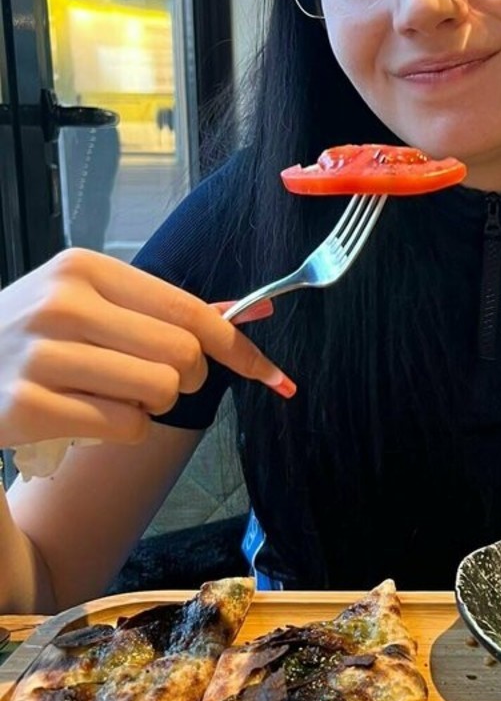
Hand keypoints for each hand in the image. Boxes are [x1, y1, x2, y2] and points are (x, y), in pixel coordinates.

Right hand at [0, 249, 294, 450]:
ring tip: (107, 392)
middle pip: (183, 355)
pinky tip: (84, 415)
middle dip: (184, 378)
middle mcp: (62, 304)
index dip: (238, 347)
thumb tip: (251, 313)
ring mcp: (42, 355)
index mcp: (84, 269)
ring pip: (158, 392)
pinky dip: (121, 431)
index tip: (271, 374)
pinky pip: (126, 427)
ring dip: (149, 404)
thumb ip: (165, 309)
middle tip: (153, 379)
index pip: (189, 309)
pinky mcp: (28, 406)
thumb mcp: (88, 302)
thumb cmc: (37, 339)